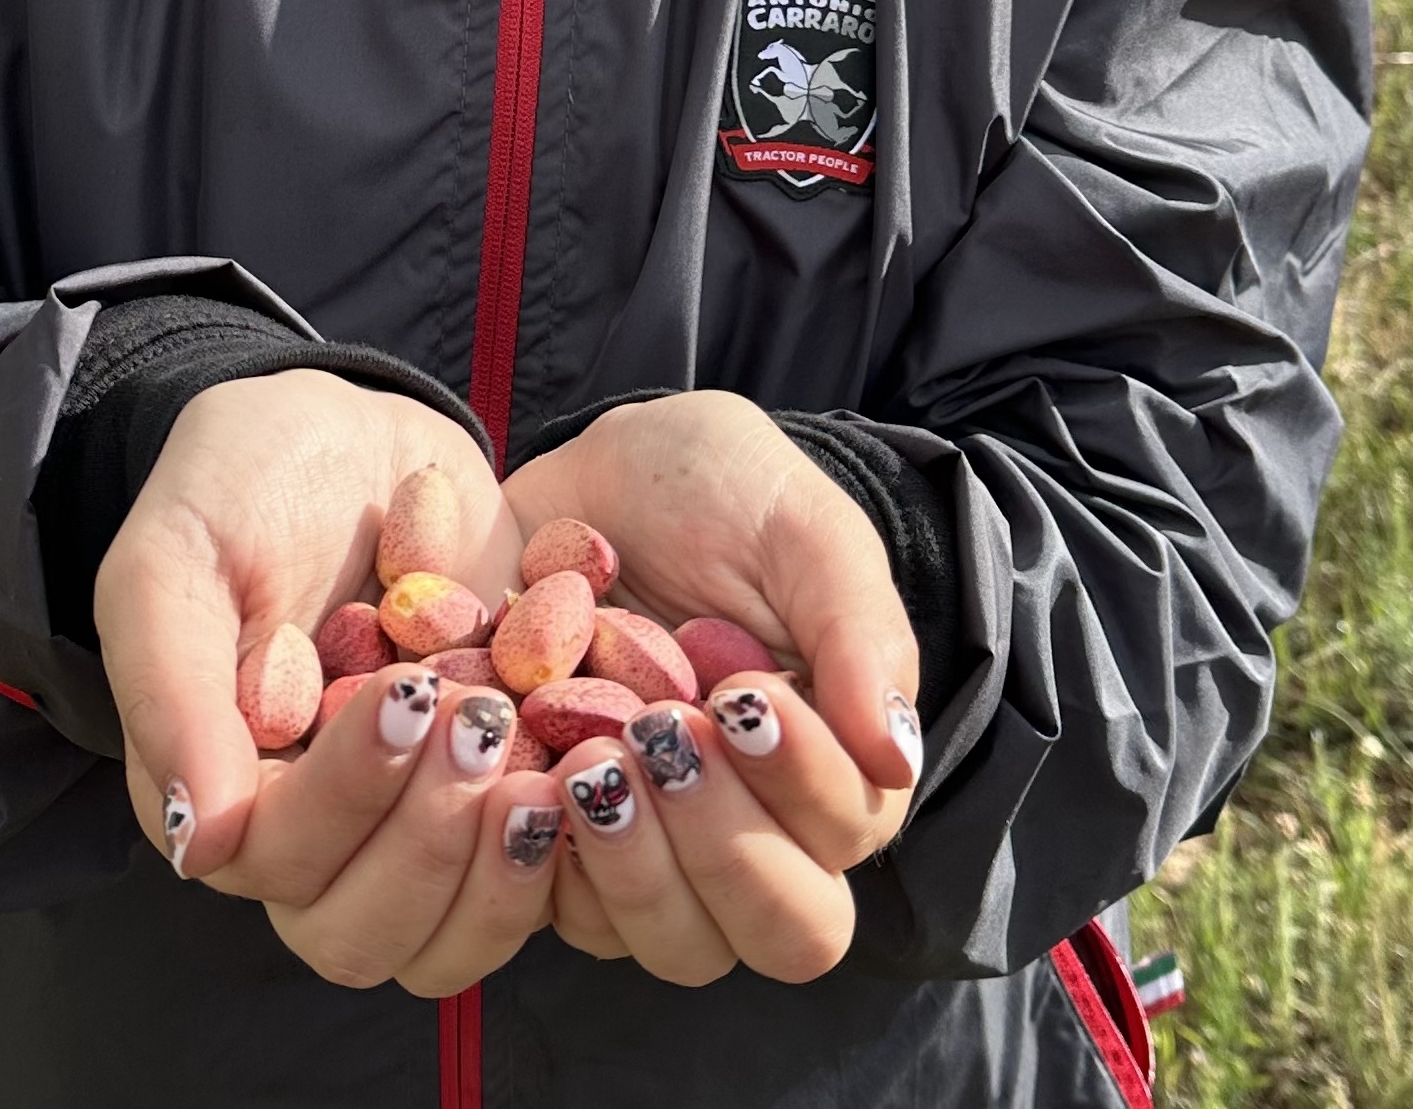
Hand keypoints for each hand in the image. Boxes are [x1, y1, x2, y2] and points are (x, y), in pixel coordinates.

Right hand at [95, 369, 559, 988]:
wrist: (349, 428)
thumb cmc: (240, 483)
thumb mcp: (177, 556)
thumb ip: (171, 687)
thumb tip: (200, 842)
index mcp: (227, 794)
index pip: (280, 864)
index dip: (347, 800)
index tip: (405, 693)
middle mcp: (319, 835)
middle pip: (365, 934)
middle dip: (427, 847)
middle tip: (478, 724)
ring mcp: (412, 823)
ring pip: (450, 938)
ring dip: (498, 873)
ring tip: (538, 770)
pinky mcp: (494, 793)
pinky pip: (538, 878)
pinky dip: (569, 837)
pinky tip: (595, 755)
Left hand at [504, 393, 919, 983]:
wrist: (595, 472)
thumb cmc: (722, 490)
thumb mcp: (800, 529)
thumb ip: (857, 634)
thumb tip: (897, 758)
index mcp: (832, 764)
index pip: (843, 839)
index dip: (801, 785)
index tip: (744, 694)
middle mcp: (754, 830)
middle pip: (771, 932)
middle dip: (720, 846)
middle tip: (659, 733)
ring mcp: (655, 846)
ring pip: (666, 940)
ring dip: (630, 864)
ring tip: (584, 758)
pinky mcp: (560, 837)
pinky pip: (551, 905)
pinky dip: (533, 852)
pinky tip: (515, 763)